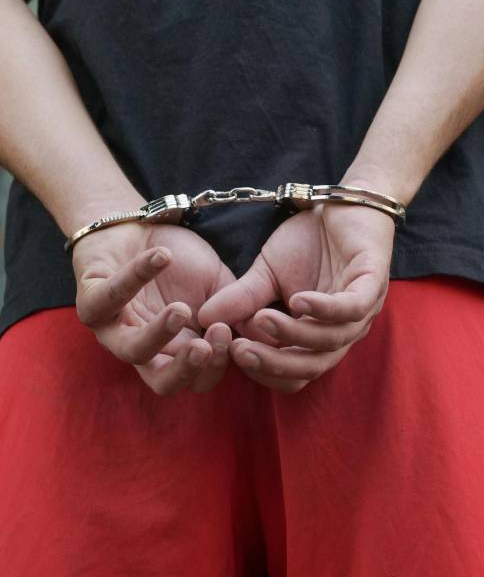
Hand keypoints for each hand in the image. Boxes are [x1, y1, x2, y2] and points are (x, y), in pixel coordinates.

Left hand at [72, 221, 236, 394]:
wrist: (141, 226)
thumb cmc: (182, 260)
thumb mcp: (220, 284)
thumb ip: (240, 307)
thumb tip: (269, 332)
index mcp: (179, 349)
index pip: (200, 378)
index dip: (217, 364)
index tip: (230, 333)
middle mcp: (147, 349)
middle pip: (163, 383)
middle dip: (186, 370)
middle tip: (205, 346)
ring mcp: (116, 329)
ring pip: (132, 350)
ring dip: (159, 334)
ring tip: (181, 310)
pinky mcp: (90, 302)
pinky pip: (108, 298)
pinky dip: (136, 276)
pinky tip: (163, 257)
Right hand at [197, 190, 395, 392]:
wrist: (340, 202)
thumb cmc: (308, 241)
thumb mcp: (266, 272)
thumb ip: (242, 298)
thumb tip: (203, 318)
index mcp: (320, 335)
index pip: (296, 373)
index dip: (265, 371)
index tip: (231, 352)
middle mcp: (344, 330)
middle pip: (313, 367)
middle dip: (274, 364)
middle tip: (239, 351)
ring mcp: (363, 309)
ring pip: (330, 341)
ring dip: (293, 334)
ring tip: (260, 319)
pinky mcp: (374, 282)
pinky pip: (351, 308)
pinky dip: (323, 309)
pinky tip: (296, 300)